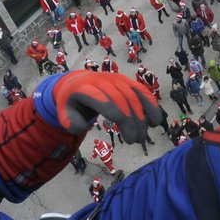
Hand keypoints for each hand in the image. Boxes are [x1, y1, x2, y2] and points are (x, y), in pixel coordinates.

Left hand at [49, 70, 164, 142]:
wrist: (76, 84)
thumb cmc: (72, 103)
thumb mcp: (64, 113)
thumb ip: (70, 122)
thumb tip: (82, 126)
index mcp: (85, 88)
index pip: (106, 102)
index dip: (121, 119)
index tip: (129, 138)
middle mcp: (102, 80)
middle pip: (122, 100)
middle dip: (133, 121)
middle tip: (136, 140)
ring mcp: (115, 79)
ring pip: (133, 94)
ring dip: (143, 114)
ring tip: (147, 132)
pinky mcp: (125, 80)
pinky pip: (140, 90)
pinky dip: (150, 103)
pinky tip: (156, 119)